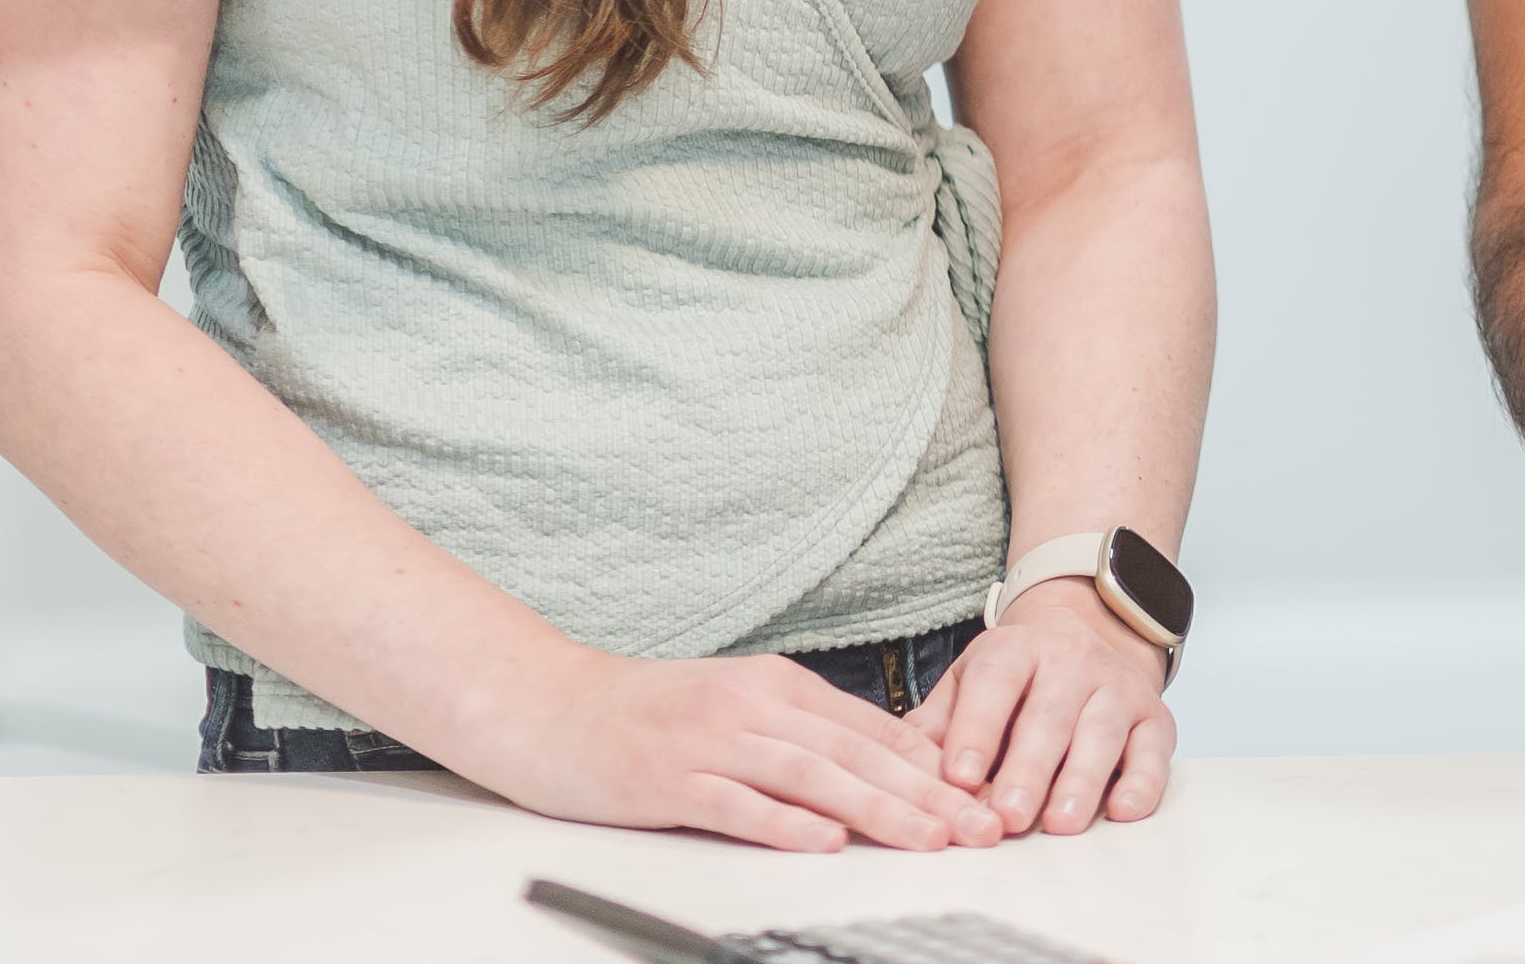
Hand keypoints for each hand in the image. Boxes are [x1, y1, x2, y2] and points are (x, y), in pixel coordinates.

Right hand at [453, 646, 1008, 852]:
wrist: (544, 704)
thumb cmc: (641, 712)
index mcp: (774, 685)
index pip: (871, 727)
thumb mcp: (732, 705)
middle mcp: (749, 706)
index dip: (933, 766)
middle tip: (977, 825)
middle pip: (856, 753)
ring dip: (878, 809)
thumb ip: (797, 730)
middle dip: (926, 794)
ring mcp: (708, 741)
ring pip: (812, 776)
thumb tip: (873, 765)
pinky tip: (825, 841)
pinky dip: (785, 823)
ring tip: (927, 837)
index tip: (980, 796)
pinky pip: (737, 803)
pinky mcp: (666, 778)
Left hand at [914, 577, 1175, 835]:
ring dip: (1081, 780)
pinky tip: (1123, 810)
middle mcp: (1072, 661)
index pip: (995, 684)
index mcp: (1016, 650)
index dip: (976, 730)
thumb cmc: (1016, 679)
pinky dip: (1143, 781)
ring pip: (1101, 731)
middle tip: (1008, 817)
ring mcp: (1117, 686)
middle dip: (1028, 769)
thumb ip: (937, 722)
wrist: (1089, 634)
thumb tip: (897, 763)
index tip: (959, 778)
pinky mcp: (1155, 716)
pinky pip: (1154, 748)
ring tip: (1059, 823)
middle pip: (1049, 715)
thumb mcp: (969, 682)